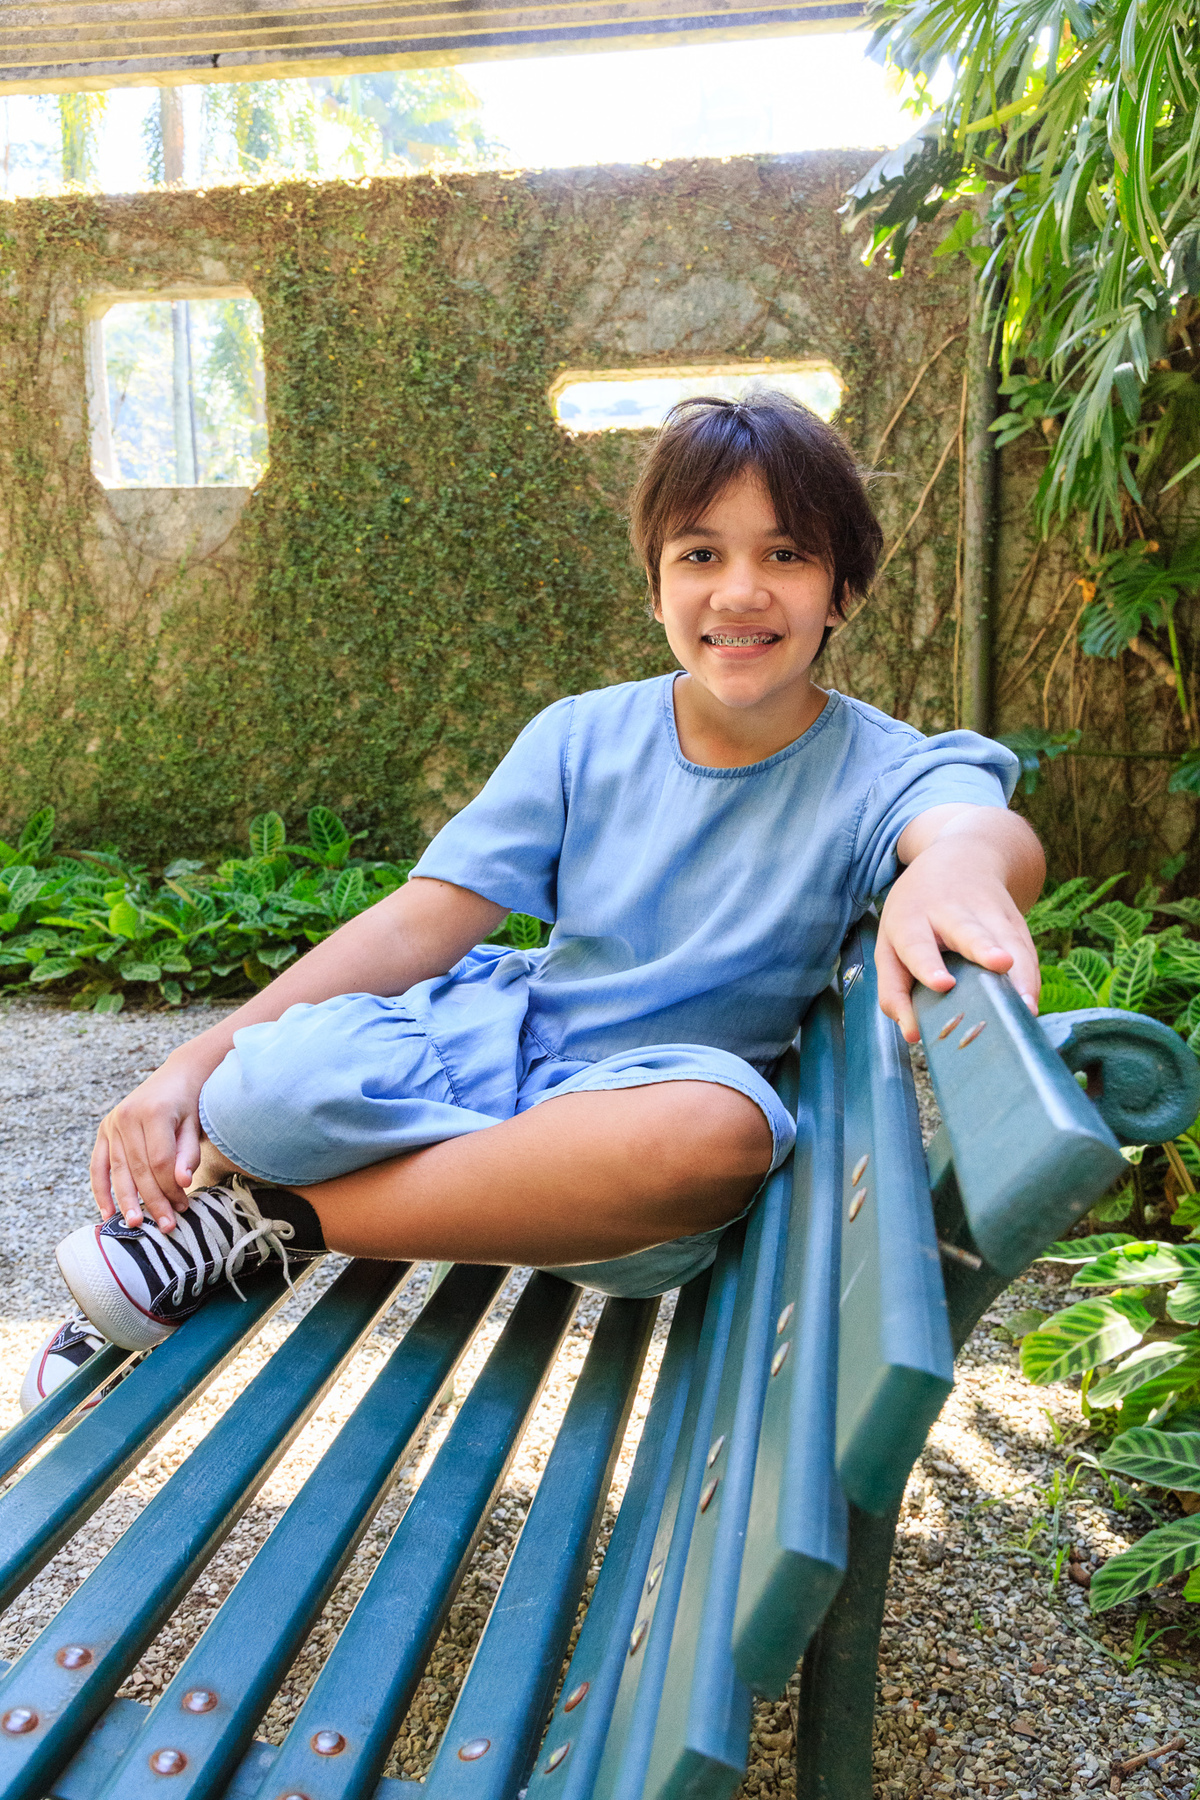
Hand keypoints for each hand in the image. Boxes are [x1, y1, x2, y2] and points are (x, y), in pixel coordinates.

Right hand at [91, 1056, 205, 1231]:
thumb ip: (188, 1154)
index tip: (183, 1208)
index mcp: (153, 1112)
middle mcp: (127, 1116)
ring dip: (127, 1201)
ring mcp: (112, 1122)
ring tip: (136, 1225)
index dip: (170, 1188)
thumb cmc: (193, 1103)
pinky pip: (99, 1165)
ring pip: (119, 1170)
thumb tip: (182, 1183)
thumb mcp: (196, 1124)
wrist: (178, 1075)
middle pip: (139, 1169)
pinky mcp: (104, 1129)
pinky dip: (101, 1189)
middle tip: (166, 1227)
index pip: (160, 1162)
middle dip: (153, 1201)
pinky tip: (107, 1212)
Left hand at [875, 807, 1043, 1045]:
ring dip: (1019, 970)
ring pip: (1006, 940)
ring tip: (1026, 1004)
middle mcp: (950, 911)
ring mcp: (988, 912)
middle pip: (968, 931)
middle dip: (984, 948)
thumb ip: (894, 989)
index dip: (929, 965)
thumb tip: (912, 1034)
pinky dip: (1029, 980)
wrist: (963, 857)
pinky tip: (1029, 1005)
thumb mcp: (891, 942)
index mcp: (912, 918)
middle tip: (1000, 964)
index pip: (917, 943)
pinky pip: (1026, 951)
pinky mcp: (1015, 920)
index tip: (943, 985)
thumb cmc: (918, 915)